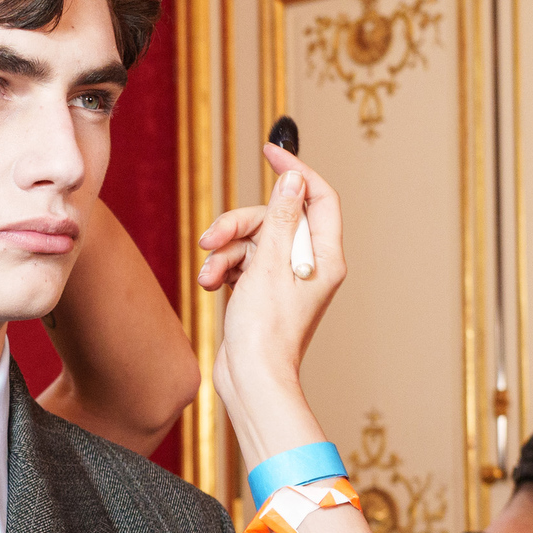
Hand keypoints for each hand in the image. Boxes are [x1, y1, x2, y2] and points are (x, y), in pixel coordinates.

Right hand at [203, 141, 347, 464]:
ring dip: (225, 251)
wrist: (251, 379)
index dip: (295, 172)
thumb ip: (280, 217)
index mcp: (324, 257)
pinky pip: (243, 263)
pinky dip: (224, 269)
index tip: (270, 152)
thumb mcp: (270, 264)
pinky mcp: (263, 293)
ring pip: (253, 240)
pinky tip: (211, 284)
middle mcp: (309, 265)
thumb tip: (293, 180)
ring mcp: (286, 279)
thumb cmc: (266, 331)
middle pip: (275, 218)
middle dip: (239, 224)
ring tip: (209, 274)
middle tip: (212, 239)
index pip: (318, 197)